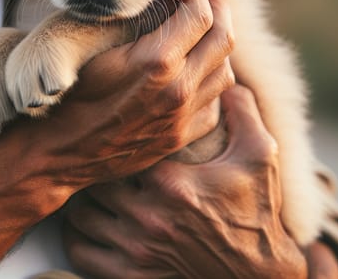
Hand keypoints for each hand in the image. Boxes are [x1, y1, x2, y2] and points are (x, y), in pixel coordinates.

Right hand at [26, 0, 234, 189]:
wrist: (56, 150)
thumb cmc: (69, 90)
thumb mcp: (94, 43)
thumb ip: (134, 19)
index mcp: (156, 61)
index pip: (201, 15)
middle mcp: (178, 90)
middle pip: (223, 39)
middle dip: (219, 11)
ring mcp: (181, 118)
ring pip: (224, 72)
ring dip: (217, 46)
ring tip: (200, 32)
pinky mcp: (179, 138)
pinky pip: (214, 104)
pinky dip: (210, 82)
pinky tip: (193, 71)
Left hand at [61, 85, 309, 278]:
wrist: (260, 278)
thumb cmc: (256, 214)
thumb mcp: (259, 156)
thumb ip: (242, 112)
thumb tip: (225, 78)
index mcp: (172, 183)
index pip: (122, 147)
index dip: (116, 137)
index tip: (117, 128)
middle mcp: (148, 217)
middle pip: (95, 179)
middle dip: (95, 166)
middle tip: (98, 155)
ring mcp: (136, 251)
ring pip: (81, 216)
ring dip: (83, 200)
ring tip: (91, 186)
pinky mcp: (130, 277)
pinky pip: (81, 254)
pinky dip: (77, 238)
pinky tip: (89, 224)